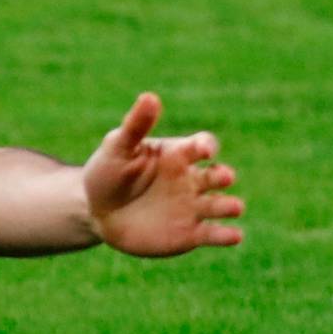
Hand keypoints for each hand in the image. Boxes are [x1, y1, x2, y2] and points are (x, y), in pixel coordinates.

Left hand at [82, 92, 244, 257]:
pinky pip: (213, 234)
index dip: (206, 146)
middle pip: (218, 174)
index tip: (203, 150)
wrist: (97, 212)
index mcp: (178, 155)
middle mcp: (190, 179)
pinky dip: (226, 235)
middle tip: (224, 177)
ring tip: (235, 207)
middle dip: (223, 176)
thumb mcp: (118, 147)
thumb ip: (136, 125)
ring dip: (230, 205)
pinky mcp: (189, 234)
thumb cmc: (108, 173)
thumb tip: (150, 97)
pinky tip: (235, 236)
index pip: (201, 145)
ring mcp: (192, 207)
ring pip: (221, 205)